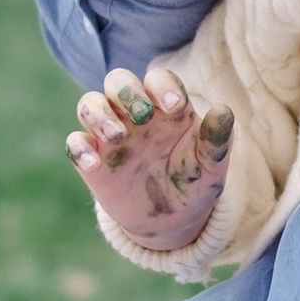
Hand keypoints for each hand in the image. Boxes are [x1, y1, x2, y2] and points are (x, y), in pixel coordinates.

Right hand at [67, 65, 235, 253]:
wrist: (173, 221)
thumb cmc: (194, 184)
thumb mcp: (210, 167)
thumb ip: (215, 141)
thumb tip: (224, 112)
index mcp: (167, 107)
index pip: (158, 79)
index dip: (163, 85)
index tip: (175, 107)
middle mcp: (134, 114)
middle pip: (118, 81)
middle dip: (126, 91)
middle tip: (143, 116)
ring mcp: (110, 135)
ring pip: (90, 104)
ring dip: (98, 114)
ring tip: (116, 136)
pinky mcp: (92, 160)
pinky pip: (75, 144)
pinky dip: (79, 149)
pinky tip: (94, 164)